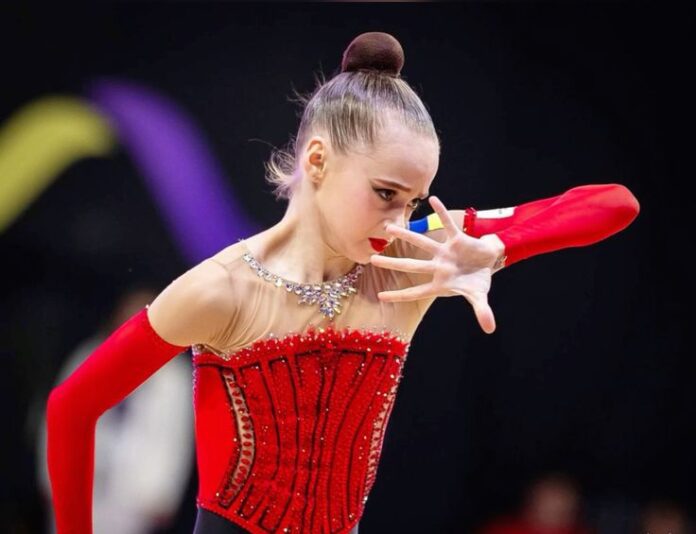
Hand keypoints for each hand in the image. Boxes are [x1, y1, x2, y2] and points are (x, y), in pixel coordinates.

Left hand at [369, 196, 502, 333]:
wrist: (490, 261)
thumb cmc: (478, 280)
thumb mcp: (479, 296)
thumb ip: (482, 311)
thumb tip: (490, 329)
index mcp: (440, 283)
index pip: (416, 292)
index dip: (400, 295)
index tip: (381, 297)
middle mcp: (438, 266)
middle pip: (411, 265)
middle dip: (392, 263)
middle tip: (372, 259)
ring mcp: (445, 252)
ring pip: (421, 242)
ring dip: (406, 235)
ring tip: (389, 228)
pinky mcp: (457, 238)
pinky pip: (448, 223)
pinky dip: (442, 212)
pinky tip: (433, 199)